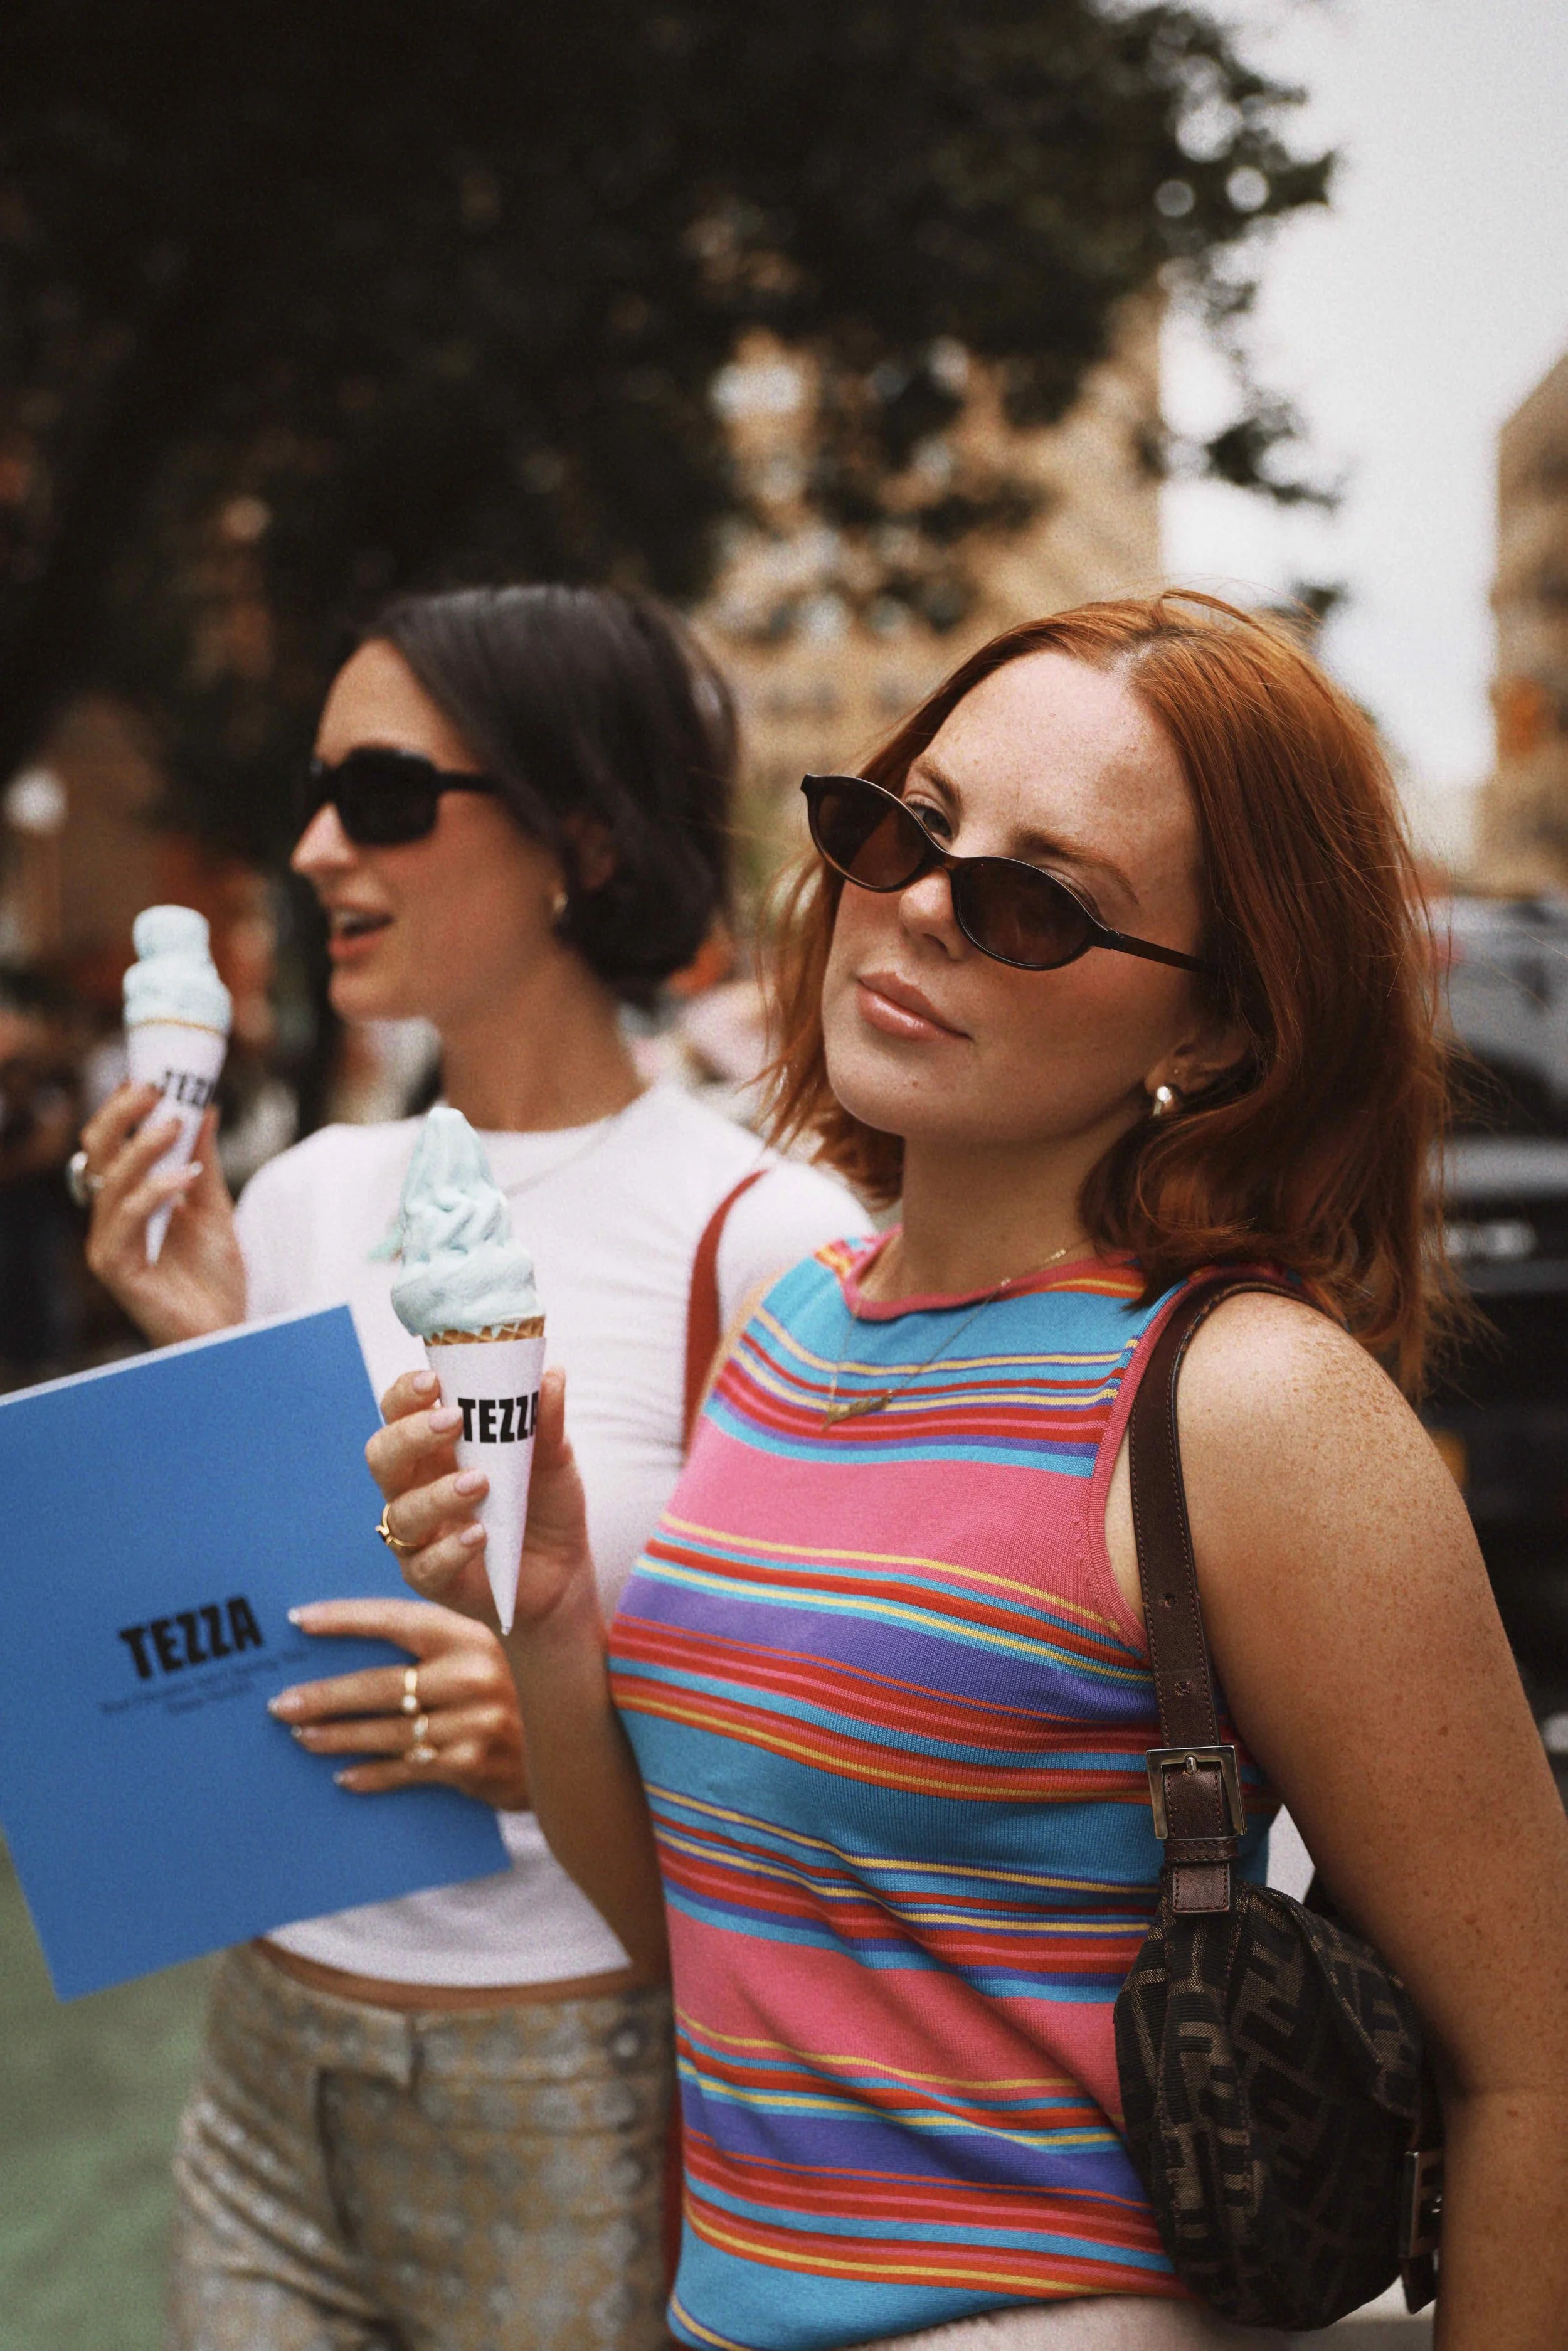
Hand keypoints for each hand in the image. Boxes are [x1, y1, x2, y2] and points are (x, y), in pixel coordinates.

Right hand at [80, 1084, 245, 1342]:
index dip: (120, 1110)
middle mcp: (109, 1220)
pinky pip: (125, 1222)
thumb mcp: (214, 1206)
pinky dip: (154, 1194)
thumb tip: (205, 1107)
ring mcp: (108, 1245)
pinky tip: (185, 1178)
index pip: (109, 1147)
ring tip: (176, 1123)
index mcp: (125, 1201)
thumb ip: (205, 1159)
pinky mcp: (116, 1270)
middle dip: (121, 1116)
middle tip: (155, 1089)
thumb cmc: (214, 1276)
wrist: (227, 1329)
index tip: (147, 1077)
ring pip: (111, 1183)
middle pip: (97, 1155)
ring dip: (143, 1148)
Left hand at [267, 1596, 527, 1807]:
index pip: (396, 1620)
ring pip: (387, 1732)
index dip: (345, 1619)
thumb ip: (437, 1641)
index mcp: (470, 1633)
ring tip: (302, 1736)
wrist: (573, 1738)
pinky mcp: (472, 1766)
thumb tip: (360, 1641)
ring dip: (338, 1737)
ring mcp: (472, 1723)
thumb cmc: (515, 1684)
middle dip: (325, 1696)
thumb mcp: (485, 1647)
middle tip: (281, 1703)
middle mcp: (471, 1675)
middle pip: (380, 1685)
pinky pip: (407, 1770)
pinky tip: (343, 1777)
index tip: (299, 1620)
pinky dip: (372, 1775)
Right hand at [365, 1364, 594, 1635]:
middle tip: (454, 1421)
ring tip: (480, 1483)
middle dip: (410, 1435)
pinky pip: (424, 1566)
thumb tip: (552, 1374)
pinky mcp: (431, 1579)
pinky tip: (480, 1535)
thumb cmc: (546, 1502)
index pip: (399, 1411)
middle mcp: (417, 1486)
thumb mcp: (555, 1458)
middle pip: (382, 1455)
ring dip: (437, 1494)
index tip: (433, 1381)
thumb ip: (547, 1420)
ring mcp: (420, 1534)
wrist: (564, 1571)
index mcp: (436, 1447)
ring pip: (401, 1511)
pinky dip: (450, 1549)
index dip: (406, 1394)